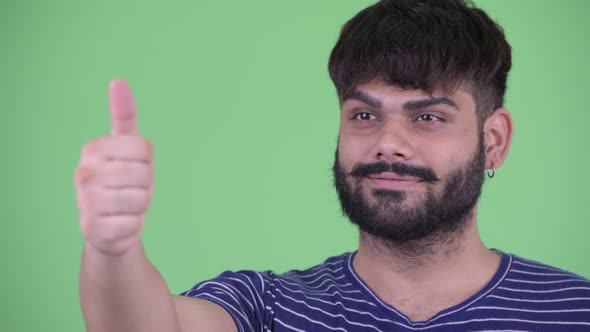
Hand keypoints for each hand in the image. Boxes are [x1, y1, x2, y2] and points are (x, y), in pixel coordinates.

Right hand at [75, 79, 153, 255]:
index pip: (143, 149)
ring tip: (126, 206)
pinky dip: (136, 225)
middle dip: (146, 185)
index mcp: (92, 149)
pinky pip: (134, 224)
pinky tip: (121, 223)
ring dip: (142, 206)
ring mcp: (85, 202)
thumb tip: (118, 81)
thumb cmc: (123, 180)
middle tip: (132, 189)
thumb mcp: (126, 146)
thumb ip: (124, 114)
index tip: (134, 166)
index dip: (147, 161)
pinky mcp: (93, 229)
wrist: (109, 225)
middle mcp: (83, 173)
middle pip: (143, 175)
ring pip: (141, 200)